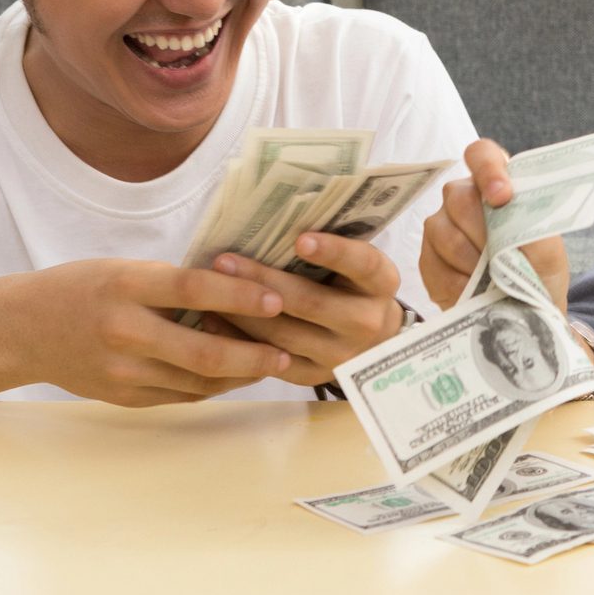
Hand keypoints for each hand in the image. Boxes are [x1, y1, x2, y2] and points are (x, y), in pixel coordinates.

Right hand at [0, 259, 291, 406]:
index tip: (276, 299)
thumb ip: (173, 283)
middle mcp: (124, 331)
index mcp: (126, 286)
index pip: (193, 289)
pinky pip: (181, 395)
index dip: (240, 296)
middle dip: (253, 354)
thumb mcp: (124, 268)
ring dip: (241, 374)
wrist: (22, 329)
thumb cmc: (82, 288)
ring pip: (198, 380)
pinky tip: (236, 376)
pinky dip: (213, 386)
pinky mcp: (123, 396)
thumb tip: (237, 289)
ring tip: (272, 363)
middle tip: (286, 350)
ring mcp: (123, 371)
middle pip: (203, 351)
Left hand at [203, 234, 406, 387]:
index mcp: (382, 285)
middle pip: (311, 303)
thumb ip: (330, 245)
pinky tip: (214, 319)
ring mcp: (341, 355)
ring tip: (212, 287)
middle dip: (263, 280)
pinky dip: (239, 339)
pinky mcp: (314, 376)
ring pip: (285, 334)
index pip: (363, 265)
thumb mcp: (355, 264)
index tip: (300, 239)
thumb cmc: (352, 285)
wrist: (373, 339)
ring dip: (243, 310)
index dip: (334, 252)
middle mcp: (367, 323)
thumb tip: (275, 218)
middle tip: (225, 261)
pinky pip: (271, 360)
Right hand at [419, 138, 570, 311]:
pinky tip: (476, 292)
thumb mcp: (548, 251)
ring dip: (474, 265)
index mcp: (497, 184)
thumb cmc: (539, 273)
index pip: (482, 155)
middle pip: (460, 198)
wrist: (524, 314)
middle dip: (485, 234)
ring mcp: (440, 226)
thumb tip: (506, 209)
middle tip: (505, 260)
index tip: (502, 197)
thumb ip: (531, 225)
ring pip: (445, 234)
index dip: (487, 170)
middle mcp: (463, 197)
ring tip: (494, 281)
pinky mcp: (426, 258)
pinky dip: (460, 285)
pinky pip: (434, 266)